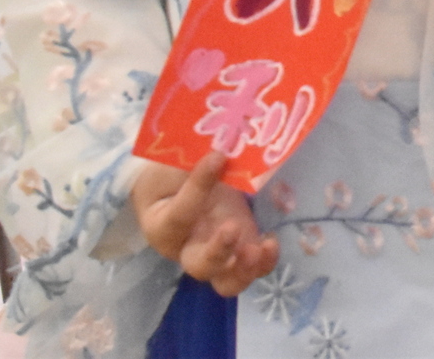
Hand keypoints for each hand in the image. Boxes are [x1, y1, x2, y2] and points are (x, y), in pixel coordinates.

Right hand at [132, 153, 277, 295]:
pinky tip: (271, 241)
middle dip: (218, 252)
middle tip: (231, 227)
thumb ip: (191, 162)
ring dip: (246, 269)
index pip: (179, 215)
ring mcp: (216, 253)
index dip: (198, 187)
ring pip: (227, 282)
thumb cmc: (169, 174)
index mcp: (162, 226)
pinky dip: (265, 262)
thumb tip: (222, 151)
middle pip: (199, 266)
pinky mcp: (240, 250)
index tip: (217, 157)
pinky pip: (252, 269)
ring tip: (261, 247)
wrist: (175, 184)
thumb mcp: (172, 165)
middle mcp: (187, 248)